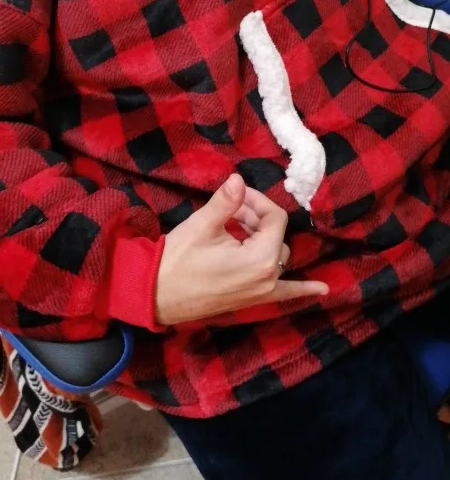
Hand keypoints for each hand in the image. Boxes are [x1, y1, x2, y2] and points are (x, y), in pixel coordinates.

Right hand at [155, 173, 327, 326]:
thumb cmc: (177, 260)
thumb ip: (226, 202)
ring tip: (237, 227)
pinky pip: (284, 294)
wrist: (155, 295)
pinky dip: (302, 289)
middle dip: (255, 218)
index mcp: (260, 258)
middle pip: (275, 236)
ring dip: (264, 239)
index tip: (235, 197)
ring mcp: (262, 292)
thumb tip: (239, 179)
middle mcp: (268, 277)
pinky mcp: (253, 300)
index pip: (275, 218)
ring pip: (276, 256)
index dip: (257, 202)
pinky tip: (324, 288)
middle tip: (229, 211)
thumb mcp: (202, 226)